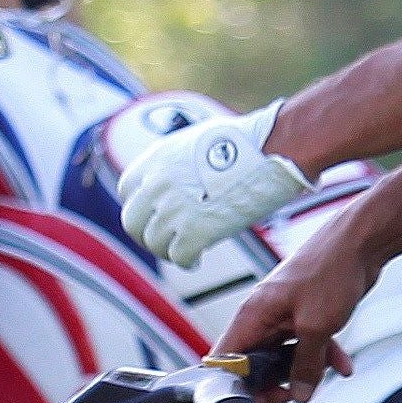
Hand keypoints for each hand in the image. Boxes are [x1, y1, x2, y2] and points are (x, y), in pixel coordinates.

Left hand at [118, 100, 310, 264]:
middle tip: (164, 241)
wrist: (274, 150)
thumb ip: (177, 163)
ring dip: (168, 250)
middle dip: (147, 234)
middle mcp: (158, 183)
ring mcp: (174, 209)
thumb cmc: (248, 142)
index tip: (154, 215)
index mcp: (157, 159)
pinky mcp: (196, 231)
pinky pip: (179, 257)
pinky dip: (186, 261)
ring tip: (185, 250)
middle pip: (132, 221)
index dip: (141, 206)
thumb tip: (177, 180)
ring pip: (153, 243)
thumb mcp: (197, 141)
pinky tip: (196, 259)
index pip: (127, 190)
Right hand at [219, 213, 376, 402]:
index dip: (234, 388)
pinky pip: (307, 344)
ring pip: (283, 356)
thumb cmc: (331, 270)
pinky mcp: (307, 313)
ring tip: (308, 392)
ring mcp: (286, 314)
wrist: (363, 242)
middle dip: (268, 387)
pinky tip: (342, 366)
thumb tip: (299, 392)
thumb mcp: (317, 327)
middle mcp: (264, 315)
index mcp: (253, 315)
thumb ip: (305, 364)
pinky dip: (322, 357)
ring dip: (298, 375)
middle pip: (254, 362)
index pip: (226, 360)